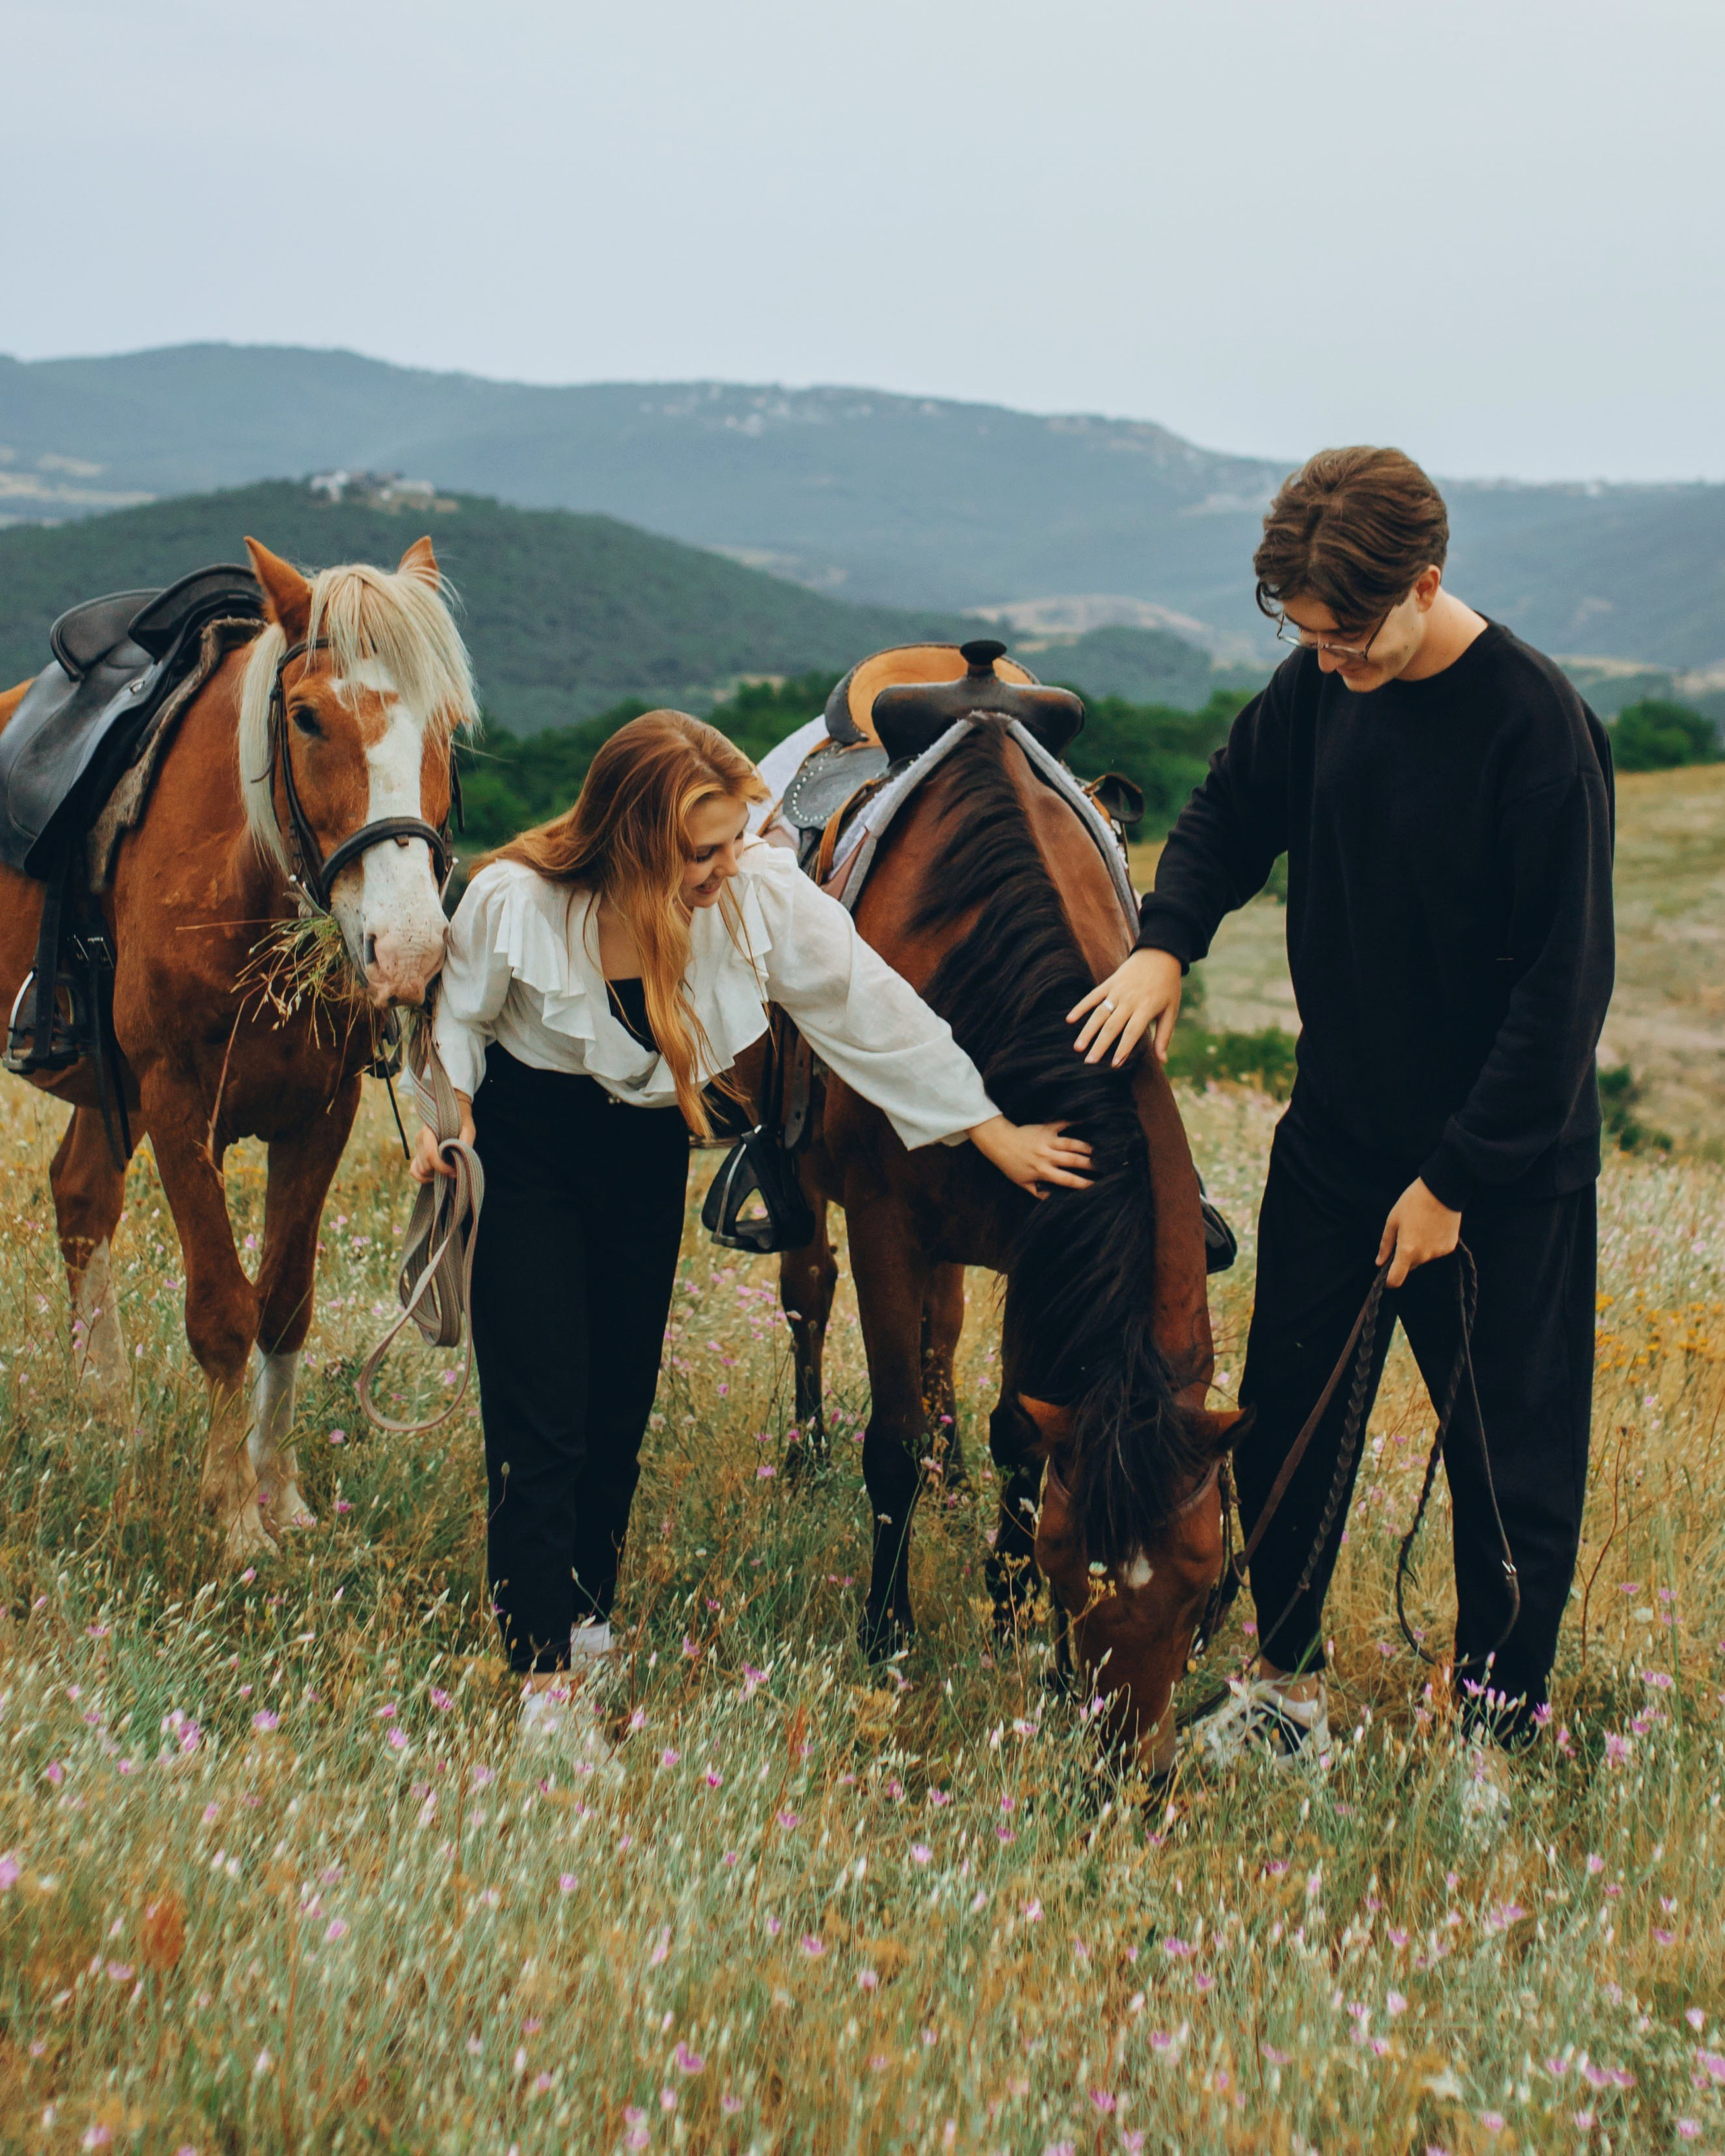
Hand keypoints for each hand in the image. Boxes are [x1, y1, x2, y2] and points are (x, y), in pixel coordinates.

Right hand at [410, 1104, 474, 1183]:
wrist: (453, 1113)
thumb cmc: (461, 1122)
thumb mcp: (468, 1129)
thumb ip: (466, 1142)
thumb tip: (461, 1160)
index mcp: (429, 1132)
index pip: (430, 1155)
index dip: (442, 1167)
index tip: (454, 1171)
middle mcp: (420, 1139)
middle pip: (425, 1166)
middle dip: (440, 1172)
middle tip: (455, 1170)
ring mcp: (417, 1147)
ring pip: (421, 1170)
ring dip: (434, 1175)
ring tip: (448, 1170)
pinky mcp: (417, 1154)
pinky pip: (414, 1171)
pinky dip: (423, 1177)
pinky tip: (435, 1176)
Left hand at [968, 1115, 1093, 1197]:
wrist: (1000, 1143)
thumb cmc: (1011, 1165)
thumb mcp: (1022, 1183)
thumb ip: (1039, 1192)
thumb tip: (1054, 1200)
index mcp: (1043, 1171)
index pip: (1067, 1180)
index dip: (1083, 1183)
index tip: (1096, 1186)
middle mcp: (1047, 1156)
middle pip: (1074, 1161)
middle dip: (1091, 1164)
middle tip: (1106, 1166)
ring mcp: (1047, 1141)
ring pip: (1071, 1143)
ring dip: (1087, 1146)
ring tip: (1101, 1149)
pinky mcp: (1046, 1128)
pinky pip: (1062, 1124)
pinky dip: (1074, 1121)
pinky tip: (1088, 1120)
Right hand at [1068, 948, 1183, 1067]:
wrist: (1160, 954)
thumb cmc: (1168, 986)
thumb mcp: (1171, 1010)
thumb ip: (1164, 1035)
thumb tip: (1163, 1060)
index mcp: (1146, 1007)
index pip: (1132, 1032)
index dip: (1123, 1048)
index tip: (1114, 1064)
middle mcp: (1130, 1000)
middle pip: (1112, 1026)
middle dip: (1100, 1045)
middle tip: (1089, 1062)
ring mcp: (1117, 991)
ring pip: (1099, 1013)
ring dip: (1087, 1031)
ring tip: (1078, 1047)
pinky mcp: (1109, 983)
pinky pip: (1092, 996)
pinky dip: (1080, 1007)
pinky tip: (1070, 1020)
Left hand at [1377, 1178, 1460, 1287]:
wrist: (1442, 1190)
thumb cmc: (1413, 1202)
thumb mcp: (1393, 1221)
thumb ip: (1386, 1245)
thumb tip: (1379, 1263)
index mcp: (1407, 1250)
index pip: (1396, 1279)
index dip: (1389, 1281)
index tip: (1386, 1274)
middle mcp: (1425, 1256)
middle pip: (1410, 1266)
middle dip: (1404, 1257)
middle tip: (1403, 1234)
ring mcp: (1439, 1252)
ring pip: (1423, 1258)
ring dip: (1418, 1249)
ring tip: (1420, 1226)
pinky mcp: (1450, 1247)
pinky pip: (1435, 1251)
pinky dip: (1431, 1244)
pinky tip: (1432, 1226)